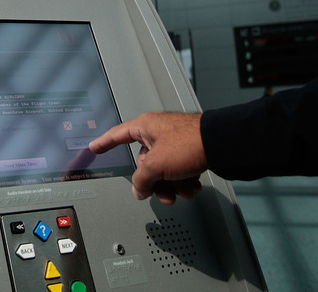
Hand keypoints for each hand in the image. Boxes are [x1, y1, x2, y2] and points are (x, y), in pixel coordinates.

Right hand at [89, 112, 206, 204]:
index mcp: (145, 126)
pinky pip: (178, 170)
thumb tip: (138, 189)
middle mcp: (158, 132)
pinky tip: (192, 186)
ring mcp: (174, 141)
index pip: (117, 135)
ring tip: (181, 191)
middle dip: (154, 181)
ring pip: (163, 169)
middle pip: (144, 162)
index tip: (94, 147)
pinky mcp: (189, 150)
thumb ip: (141, 180)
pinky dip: (183, 181)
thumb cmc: (191, 143)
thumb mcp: (156, 165)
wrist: (222, 145)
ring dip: (171, 185)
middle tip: (160, 191)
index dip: (104, 143)